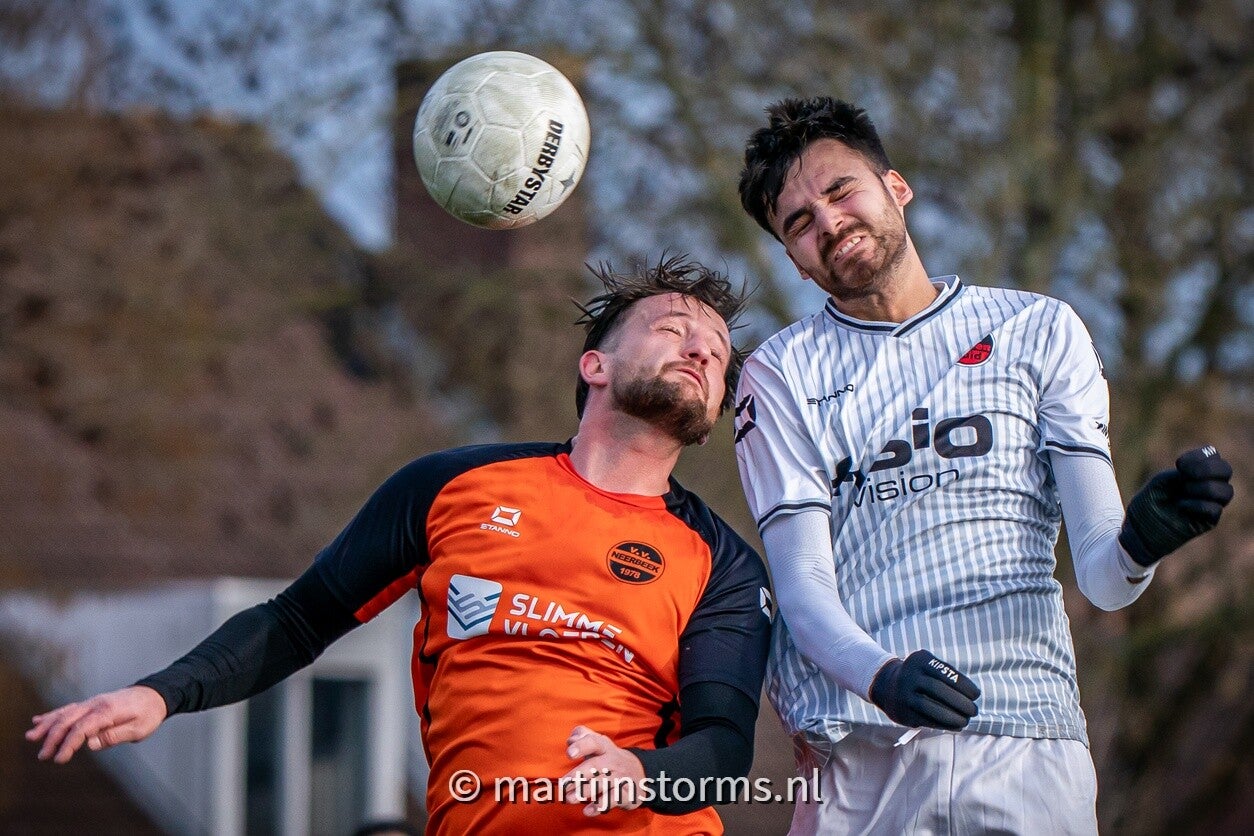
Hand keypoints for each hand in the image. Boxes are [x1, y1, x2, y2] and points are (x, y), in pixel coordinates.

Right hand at [25, 685, 167, 763]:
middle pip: (68, 720)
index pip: (82, 728)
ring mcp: (92, 702)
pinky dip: (53, 715)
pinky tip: (39, 721)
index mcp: (108, 711)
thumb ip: (114, 736)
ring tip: (30, 737)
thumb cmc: (149, 714)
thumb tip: (90, 744)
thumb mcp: (138, 729)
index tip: (59, 759)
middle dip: (52, 737)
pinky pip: (69, 709)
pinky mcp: (92, 704)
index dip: (68, 744)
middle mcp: (96, 704)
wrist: (155, 695)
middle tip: (42, 756)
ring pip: (65, 713)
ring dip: (47, 725)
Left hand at [559, 725, 646, 816]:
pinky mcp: (626, 794)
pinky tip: (587, 811)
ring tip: (570, 799)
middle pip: (595, 766)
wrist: (640, 772)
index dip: (581, 746)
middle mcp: (613, 761)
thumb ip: (583, 738)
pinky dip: (600, 806)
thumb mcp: (599, 745)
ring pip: (603, 783)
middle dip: (578, 775)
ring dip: (586, 791)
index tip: (569, 754)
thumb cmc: (610, 759)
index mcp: (605, 747)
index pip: (594, 742)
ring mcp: (620, 777)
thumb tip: (570, 739)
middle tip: (563, 785)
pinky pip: (613, 800)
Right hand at [869, 650, 979, 730]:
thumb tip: (972, 695)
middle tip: (974, 710)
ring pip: (930, 708)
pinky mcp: (903, 713)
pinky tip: (956, 726)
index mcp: (918, 661)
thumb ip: (948, 675)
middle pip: (938, 690)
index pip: (944, 673)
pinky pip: (926, 721)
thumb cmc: (920, 676)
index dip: (964, 685)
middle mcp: (908, 676)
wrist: (886, 685)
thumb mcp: (929, 666)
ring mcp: (903, 696)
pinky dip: (944, 725)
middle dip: (960, 702)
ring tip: (966, 720)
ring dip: (953, 717)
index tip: (976, 694)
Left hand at [1120, 446, 1233, 566]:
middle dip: (1208, 468)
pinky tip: (1181, 506)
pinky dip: (1199, 505)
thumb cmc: (1148, 504)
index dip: (1201, 456)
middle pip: (1226, 471)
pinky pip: (1215, 510)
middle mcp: (1206, 487)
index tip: (1179, 464)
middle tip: (1186, 474)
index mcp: (1195, 474)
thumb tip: (1198, 474)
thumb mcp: (1160, 483)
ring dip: (1204, 487)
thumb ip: (1179, 475)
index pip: (1213, 456)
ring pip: (1226, 491)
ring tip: (1184, 491)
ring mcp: (1208, 504)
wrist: (1140, 530)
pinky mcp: (1206, 522)